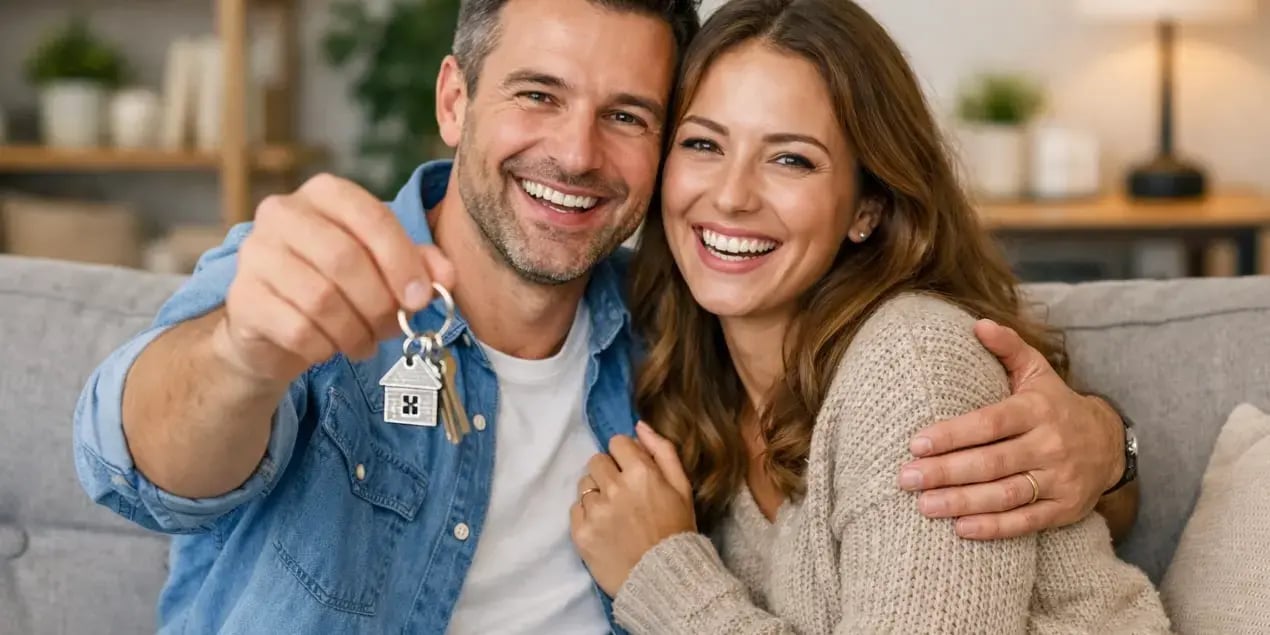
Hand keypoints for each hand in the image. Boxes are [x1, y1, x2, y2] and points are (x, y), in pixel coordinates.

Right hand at [210, 173, 455, 384]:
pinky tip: (329, 348)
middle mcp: (282, 213)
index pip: (372, 217)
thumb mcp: (384, 269)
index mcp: (324, 193)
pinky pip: (298, 329)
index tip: (420, 299)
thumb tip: (446, 277)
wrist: (274, 328)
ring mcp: (256, 253)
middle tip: (392, 328)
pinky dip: (325, 347)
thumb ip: (419, 266)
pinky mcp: (242, 297)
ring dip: (354, 331)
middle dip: (379, 303)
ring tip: (364, 343)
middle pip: (345, 258)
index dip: (402, 261)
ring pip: (321, 298)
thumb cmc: (338, 287)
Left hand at [570, 422, 696, 595]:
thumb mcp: (683, 488)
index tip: (633, 473)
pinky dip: (588, 516)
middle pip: (597, 461)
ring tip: (615, 515)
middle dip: (609, 473)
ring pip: (584, 485)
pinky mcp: (581, 532)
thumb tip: (639, 425)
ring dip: (597, 494)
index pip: (617, 443)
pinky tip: (605, 529)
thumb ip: (663, 451)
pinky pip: (576, 509)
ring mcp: (595, 511)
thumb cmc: (677, 532)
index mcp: (641, 472)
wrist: (665, 581)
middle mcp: (614, 487)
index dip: (626, 456)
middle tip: (624, 496)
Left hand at [898, 319, 1124, 539]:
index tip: (917, 444)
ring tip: (925, 505)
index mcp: (1037, 409)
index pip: (990, 423)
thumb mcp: (1037, 372)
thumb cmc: (1055, 405)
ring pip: (1006, 494)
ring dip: (963, 503)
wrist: (1110, 443)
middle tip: (907, 478)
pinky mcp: (1066, 509)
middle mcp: (1051, 445)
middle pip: (992, 462)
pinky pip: (1027, 522)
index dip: (953, 434)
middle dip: (946, 472)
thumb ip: (1008, 348)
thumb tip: (978, 324)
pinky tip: (961, 528)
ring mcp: (1060, 479)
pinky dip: (994, 528)